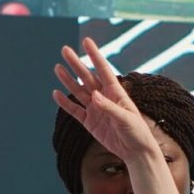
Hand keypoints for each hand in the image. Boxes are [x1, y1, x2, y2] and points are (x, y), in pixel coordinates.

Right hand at [51, 38, 159, 162]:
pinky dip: (65, 103)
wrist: (136, 152)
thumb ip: (109, 108)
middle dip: (76, 64)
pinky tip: (56, 94)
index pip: (103, 70)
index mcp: (116, 93)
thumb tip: (94, 96)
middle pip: (87, 78)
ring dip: (68, 80)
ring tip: (58, 68)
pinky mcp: (90, 123)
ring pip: (79, 92)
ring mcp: (96, 110)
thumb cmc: (137, 132)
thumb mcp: (126, 119)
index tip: (86, 41)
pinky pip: (75, 111)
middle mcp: (104, 98)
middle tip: (65, 50)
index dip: (95, 55)